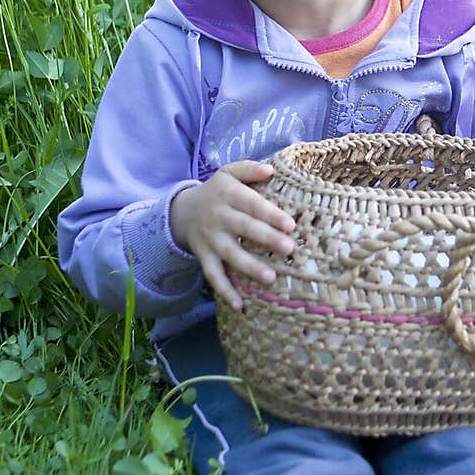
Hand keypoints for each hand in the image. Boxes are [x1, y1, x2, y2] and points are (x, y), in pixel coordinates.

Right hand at [170, 161, 295, 309]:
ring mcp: (210, 240)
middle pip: (244, 228)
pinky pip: (213, 275)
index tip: (290, 225)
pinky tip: (240, 306)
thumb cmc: (218, 191)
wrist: (183, 210)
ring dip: (249, 267)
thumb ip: (248, 169)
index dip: (270, 214)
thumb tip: (270, 169)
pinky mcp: (204, 257)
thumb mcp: (228, 173)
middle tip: (288, 249)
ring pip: (230, 255)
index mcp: (228, 195)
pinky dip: (225, 291)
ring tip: (270, 278)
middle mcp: (219, 217)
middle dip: (266, 239)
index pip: (252, 204)